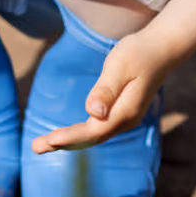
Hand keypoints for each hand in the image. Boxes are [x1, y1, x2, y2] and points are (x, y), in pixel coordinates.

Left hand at [30, 31, 175, 151]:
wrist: (160, 49)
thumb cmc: (138, 53)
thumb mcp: (119, 66)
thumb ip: (106, 90)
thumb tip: (93, 112)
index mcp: (124, 111)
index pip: (93, 130)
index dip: (70, 137)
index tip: (49, 140)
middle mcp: (125, 120)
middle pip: (90, 138)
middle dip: (62, 143)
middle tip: (35, 147)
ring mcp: (125, 118)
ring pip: (94, 135)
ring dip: (69, 141)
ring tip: (42, 144)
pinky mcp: (121, 112)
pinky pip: (98, 129)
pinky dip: (79, 134)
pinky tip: (66, 136)